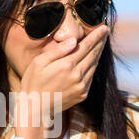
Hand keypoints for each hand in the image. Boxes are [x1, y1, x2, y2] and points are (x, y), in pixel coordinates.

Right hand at [15, 23, 108, 138]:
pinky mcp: (83, 94)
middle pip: (93, 54)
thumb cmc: (33, 83)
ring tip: (101, 43)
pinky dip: (93, 66)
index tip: (104, 28)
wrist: (35, 110)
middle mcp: (78, 76)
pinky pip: (91, 76)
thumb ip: (58, 50)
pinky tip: (93, 59)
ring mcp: (82, 86)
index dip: (96, 36)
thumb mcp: (39, 63)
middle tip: (105, 32)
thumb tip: (74, 40)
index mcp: (67, 65)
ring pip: (94, 65)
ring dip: (98, 53)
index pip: (86, 46)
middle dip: (100, 42)